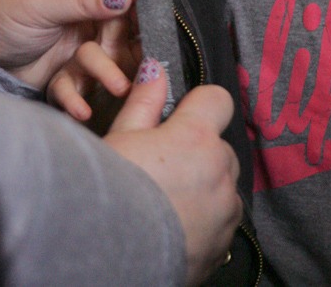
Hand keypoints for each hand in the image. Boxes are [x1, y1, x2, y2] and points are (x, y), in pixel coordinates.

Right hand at [105, 60, 242, 286]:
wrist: (105, 261)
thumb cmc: (108, 194)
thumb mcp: (120, 139)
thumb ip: (145, 103)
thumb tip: (156, 68)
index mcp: (195, 136)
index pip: (218, 98)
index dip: (200, 105)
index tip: (181, 118)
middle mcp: (219, 168)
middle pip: (218, 146)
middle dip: (197, 152)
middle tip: (161, 169)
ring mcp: (226, 207)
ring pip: (222, 183)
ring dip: (204, 186)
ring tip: (164, 202)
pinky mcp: (225, 241)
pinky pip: (223, 218)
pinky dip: (205, 218)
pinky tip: (173, 226)